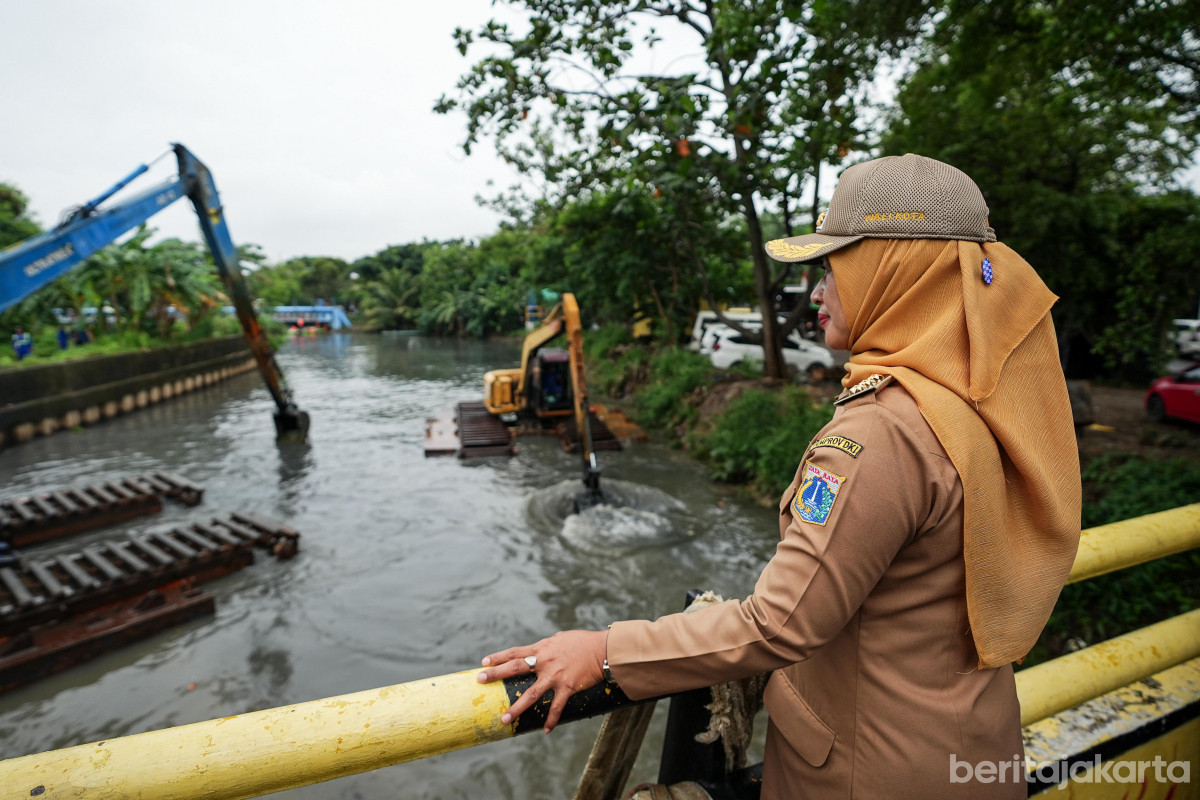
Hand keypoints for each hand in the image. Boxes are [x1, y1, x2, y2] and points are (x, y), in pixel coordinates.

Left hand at [477, 629, 606, 732]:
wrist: (603, 649)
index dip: (498, 657)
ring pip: (531, 694)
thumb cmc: (583, 641)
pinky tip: (546, 730)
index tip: (483, 662)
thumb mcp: (561, 639)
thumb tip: (540, 649)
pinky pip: (556, 707)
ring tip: (504, 719)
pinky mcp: (568, 687)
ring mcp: (555, 676)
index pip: (515, 652)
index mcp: (542, 648)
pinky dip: (551, 719)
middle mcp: (545, 661)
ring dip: (516, 708)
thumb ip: (548, 646)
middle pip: (515, 668)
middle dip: (496, 674)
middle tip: (479, 680)